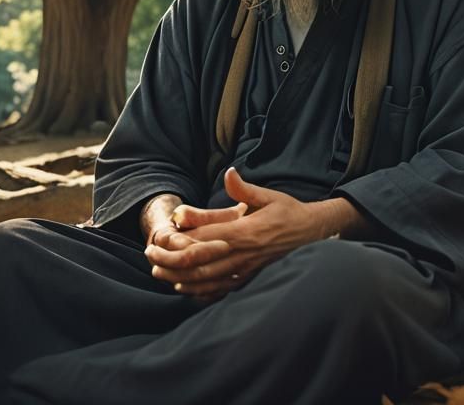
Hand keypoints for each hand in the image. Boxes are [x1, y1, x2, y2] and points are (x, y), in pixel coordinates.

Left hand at [145, 168, 345, 299]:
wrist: (312, 233)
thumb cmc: (288, 211)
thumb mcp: (268, 195)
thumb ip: (244, 188)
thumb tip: (228, 173)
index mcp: (245, 231)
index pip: (206, 238)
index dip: (181, 239)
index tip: (161, 236)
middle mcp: (243, 254)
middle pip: (200, 263)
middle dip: (172, 261)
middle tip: (151, 256)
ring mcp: (246, 269)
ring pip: (207, 279)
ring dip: (180, 278)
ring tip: (160, 272)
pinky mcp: (249, 278)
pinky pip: (220, 289)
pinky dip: (200, 290)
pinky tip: (185, 287)